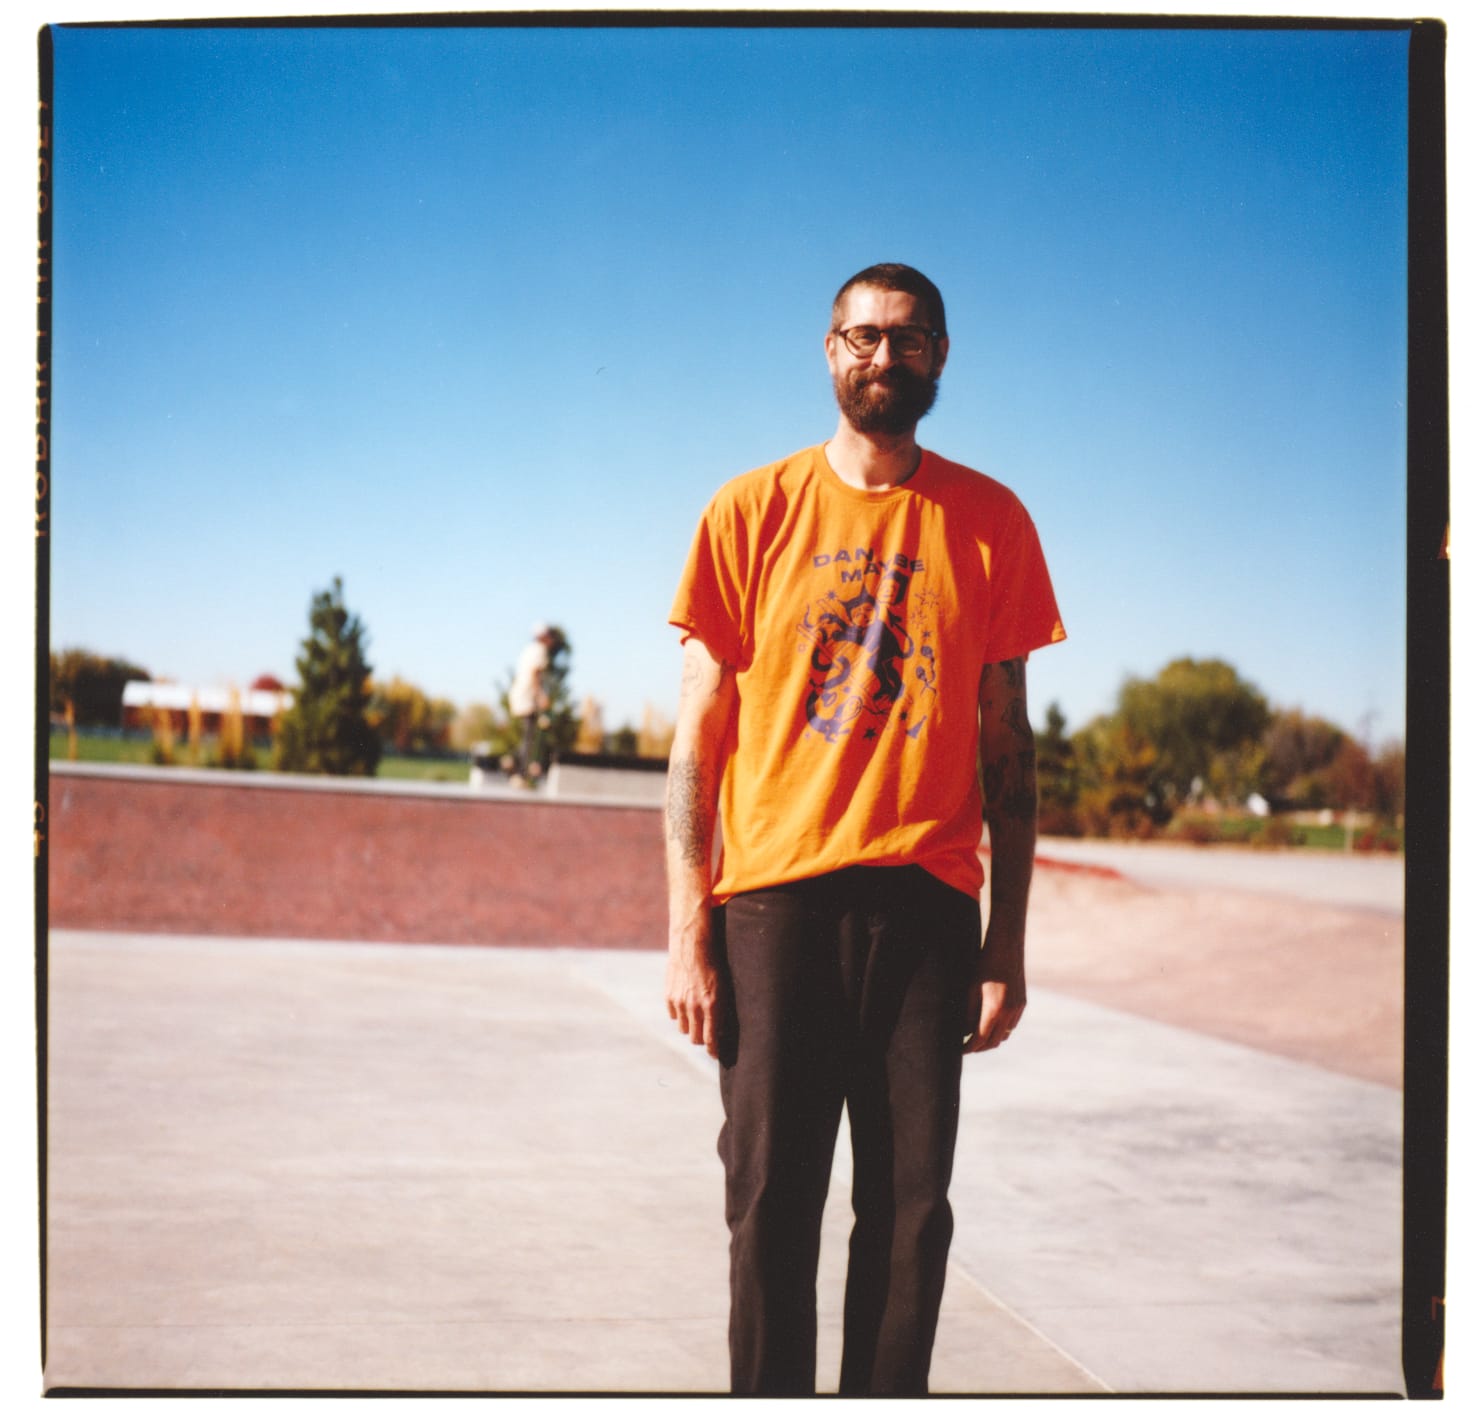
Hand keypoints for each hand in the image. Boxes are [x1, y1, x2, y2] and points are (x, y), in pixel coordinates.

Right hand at [665, 917, 721, 1058]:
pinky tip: (685, 1004)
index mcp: (712, 1006)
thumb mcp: (724, 988)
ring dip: (690, 1026)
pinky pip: (673, 1016)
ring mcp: (680, 1003)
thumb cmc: (714, 965)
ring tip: (695, 1016)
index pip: (711, 1039)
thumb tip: (720, 1031)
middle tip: (706, 1034)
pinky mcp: (669, 997)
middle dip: (702, 1039)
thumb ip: (720, 1010)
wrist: (693, 945)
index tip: (715, 1054)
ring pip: (683, 1029)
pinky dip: (679, 1014)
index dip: (713, 1051)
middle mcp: (695, 1007)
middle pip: (695, 1038)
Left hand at [964, 949, 1025, 1053]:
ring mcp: (1018, 1009)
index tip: (960, 1050)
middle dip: (980, 1047)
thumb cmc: (984, 966)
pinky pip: (1012, 1025)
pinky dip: (1002, 1030)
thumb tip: (964, 1032)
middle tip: (968, 1047)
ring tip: (978, 1037)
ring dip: (992, 1040)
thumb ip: (968, 1014)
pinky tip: (992, 1024)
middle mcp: (1009, 1013)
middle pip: (994, 1042)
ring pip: (1005, 1035)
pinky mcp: (1022, 1003)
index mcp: (994, 1010)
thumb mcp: (971, 989)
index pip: (980, 1039)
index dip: (969, 1047)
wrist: (1006, 949)